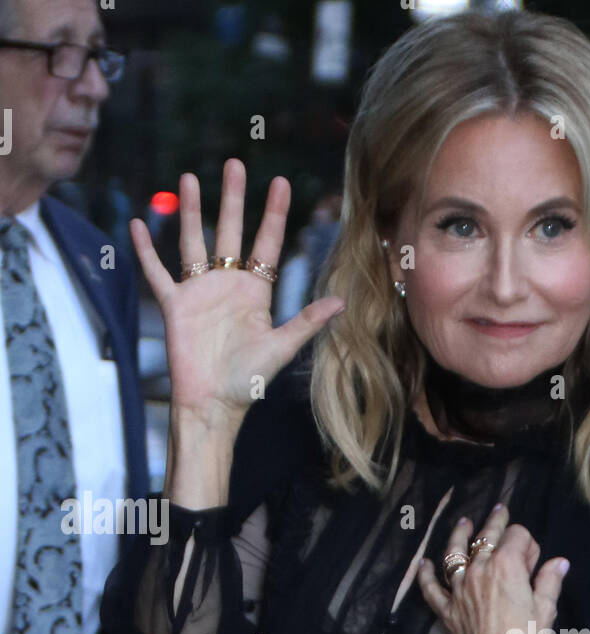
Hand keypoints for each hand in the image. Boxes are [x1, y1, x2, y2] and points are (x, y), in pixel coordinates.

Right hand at [129, 158, 344, 435]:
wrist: (212, 404)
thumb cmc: (248, 381)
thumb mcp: (281, 348)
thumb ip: (307, 322)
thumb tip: (342, 302)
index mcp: (256, 292)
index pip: (267, 244)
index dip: (273, 214)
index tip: (280, 182)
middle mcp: (228, 285)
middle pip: (230, 232)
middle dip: (233, 198)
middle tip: (234, 163)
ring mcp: (199, 292)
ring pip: (193, 241)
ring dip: (189, 211)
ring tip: (188, 178)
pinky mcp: (174, 305)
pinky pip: (157, 272)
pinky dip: (147, 251)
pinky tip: (138, 225)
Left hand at [416, 503, 568, 633]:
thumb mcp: (546, 610)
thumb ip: (549, 582)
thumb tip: (559, 563)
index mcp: (507, 565)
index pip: (518, 536)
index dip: (529, 543)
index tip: (535, 558)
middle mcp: (479, 570)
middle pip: (486, 536)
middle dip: (496, 522)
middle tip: (500, 510)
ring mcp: (460, 590)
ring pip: (455, 553)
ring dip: (459, 535)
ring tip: (463, 523)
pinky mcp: (448, 611)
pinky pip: (432, 589)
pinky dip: (425, 575)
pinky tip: (422, 565)